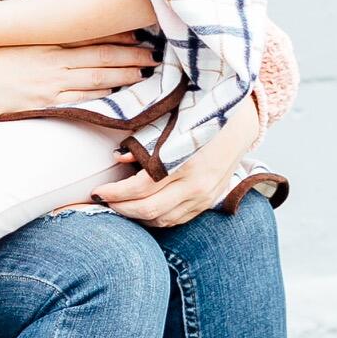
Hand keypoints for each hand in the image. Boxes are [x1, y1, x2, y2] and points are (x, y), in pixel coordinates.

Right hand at [0, 39, 155, 119]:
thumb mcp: (10, 40)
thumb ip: (35, 40)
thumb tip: (54, 37)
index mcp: (44, 41)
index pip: (88, 36)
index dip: (115, 36)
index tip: (135, 34)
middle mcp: (52, 60)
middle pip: (101, 57)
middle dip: (130, 56)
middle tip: (153, 54)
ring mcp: (50, 83)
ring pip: (97, 79)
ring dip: (123, 76)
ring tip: (144, 73)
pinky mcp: (44, 103)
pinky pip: (80, 100)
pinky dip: (102, 96)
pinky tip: (117, 95)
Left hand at [91, 93, 262, 227]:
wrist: (240, 123)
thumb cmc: (200, 116)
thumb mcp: (170, 121)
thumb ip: (144, 141)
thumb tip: (117, 158)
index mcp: (183, 161)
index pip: (139, 188)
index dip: (114, 192)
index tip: (96, 191)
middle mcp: (195, 184)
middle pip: (147, 210)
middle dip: (119, 208)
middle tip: (102, 201)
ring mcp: (203, 197)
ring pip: (161, 221)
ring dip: (135, 217)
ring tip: (118, 206)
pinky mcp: (208, 202)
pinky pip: (177, 220)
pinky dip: (155, 220)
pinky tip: (141, 211)